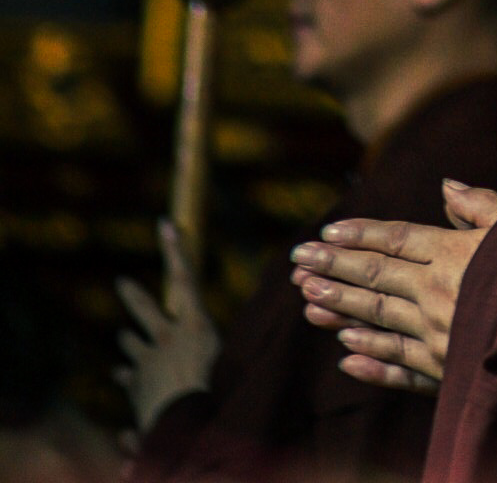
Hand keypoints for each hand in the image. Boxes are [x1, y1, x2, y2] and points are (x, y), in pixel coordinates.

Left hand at [114, 220, 219, 433]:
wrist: (182, 425)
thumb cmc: (213, 394)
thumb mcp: (223, 363)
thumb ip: (210, 349)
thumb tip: (206, 343)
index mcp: (194, 325)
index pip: (184, 277)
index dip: (174, 249)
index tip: (164, 224)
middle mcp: (166, 336)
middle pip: (144, 306)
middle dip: (132, 293)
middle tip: (121, 281)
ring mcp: (146, 359)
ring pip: (130, 342)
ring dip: (128, 342)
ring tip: (123, 339)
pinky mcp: (134, 383)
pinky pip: (127, 376)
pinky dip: (127, 376)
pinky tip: (121, 375)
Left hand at [290, 180, 496, 392]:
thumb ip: (478, 204)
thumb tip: (445, 185)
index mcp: (452, 253)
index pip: (394, 239)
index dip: (359, 234)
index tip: (325, 233)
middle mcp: (435, 293)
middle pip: (375, 276)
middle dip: (332, 268)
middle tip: (297, 261)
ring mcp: (436, 334)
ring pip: (376, 317)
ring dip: (338, 308)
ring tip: (305, 301)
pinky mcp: (444, 370)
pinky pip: (399, 364)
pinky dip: (370, 359)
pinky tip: (345, 354)